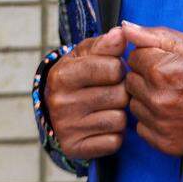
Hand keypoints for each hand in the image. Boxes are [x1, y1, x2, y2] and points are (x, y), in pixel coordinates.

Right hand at [45, 26, 128, 159]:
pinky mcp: (75, 148)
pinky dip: (115, 134)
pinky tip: (103, 125)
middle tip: (110, 91)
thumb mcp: (88, 53)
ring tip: (107, 107)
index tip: (112, 71)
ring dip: (120, 113)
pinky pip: (114, 141)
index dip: (119, 68)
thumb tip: (122, 33)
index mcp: (62, 75)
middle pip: (119, 95)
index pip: (113, 68)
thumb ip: (107, 43)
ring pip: (119, 119)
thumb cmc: (81, 74)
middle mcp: (60, 102)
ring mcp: (66, 128)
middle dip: (121, 91)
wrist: (60, 107)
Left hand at [122, 21, 182, 156]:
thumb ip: (154, 35)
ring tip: (172, 97)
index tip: (167, 62)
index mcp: (160, 69)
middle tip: (171, 80)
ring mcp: (160, 123)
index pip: (133, 57)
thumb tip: (124, 28)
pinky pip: (142, 128)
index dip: (150, 57)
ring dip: (147, 100)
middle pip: (130, 82)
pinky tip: (172, 115)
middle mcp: (157, 98)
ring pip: (134, 105)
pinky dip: (153, 122)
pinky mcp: (165, 143)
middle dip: (146, 78)